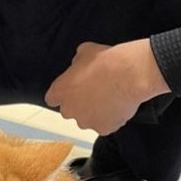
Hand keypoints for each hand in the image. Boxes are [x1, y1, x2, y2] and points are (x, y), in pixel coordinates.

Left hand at [44, 39, 169, 134]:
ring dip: (95, 112)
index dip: (63, 94)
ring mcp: (86, 122)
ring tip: (109, 98)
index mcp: (60, 91)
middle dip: (80, 104)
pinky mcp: (103, 129)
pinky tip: (117, 105)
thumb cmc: (106, 62)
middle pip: (70, 111)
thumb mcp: (85, 52)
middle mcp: (69, 110)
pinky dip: (110, 118)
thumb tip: (79, 64)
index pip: (52, 98)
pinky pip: (105, 125)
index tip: (71, 90)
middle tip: (94, 92)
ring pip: (88, 119)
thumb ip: (76, 63)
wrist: (128, 75)